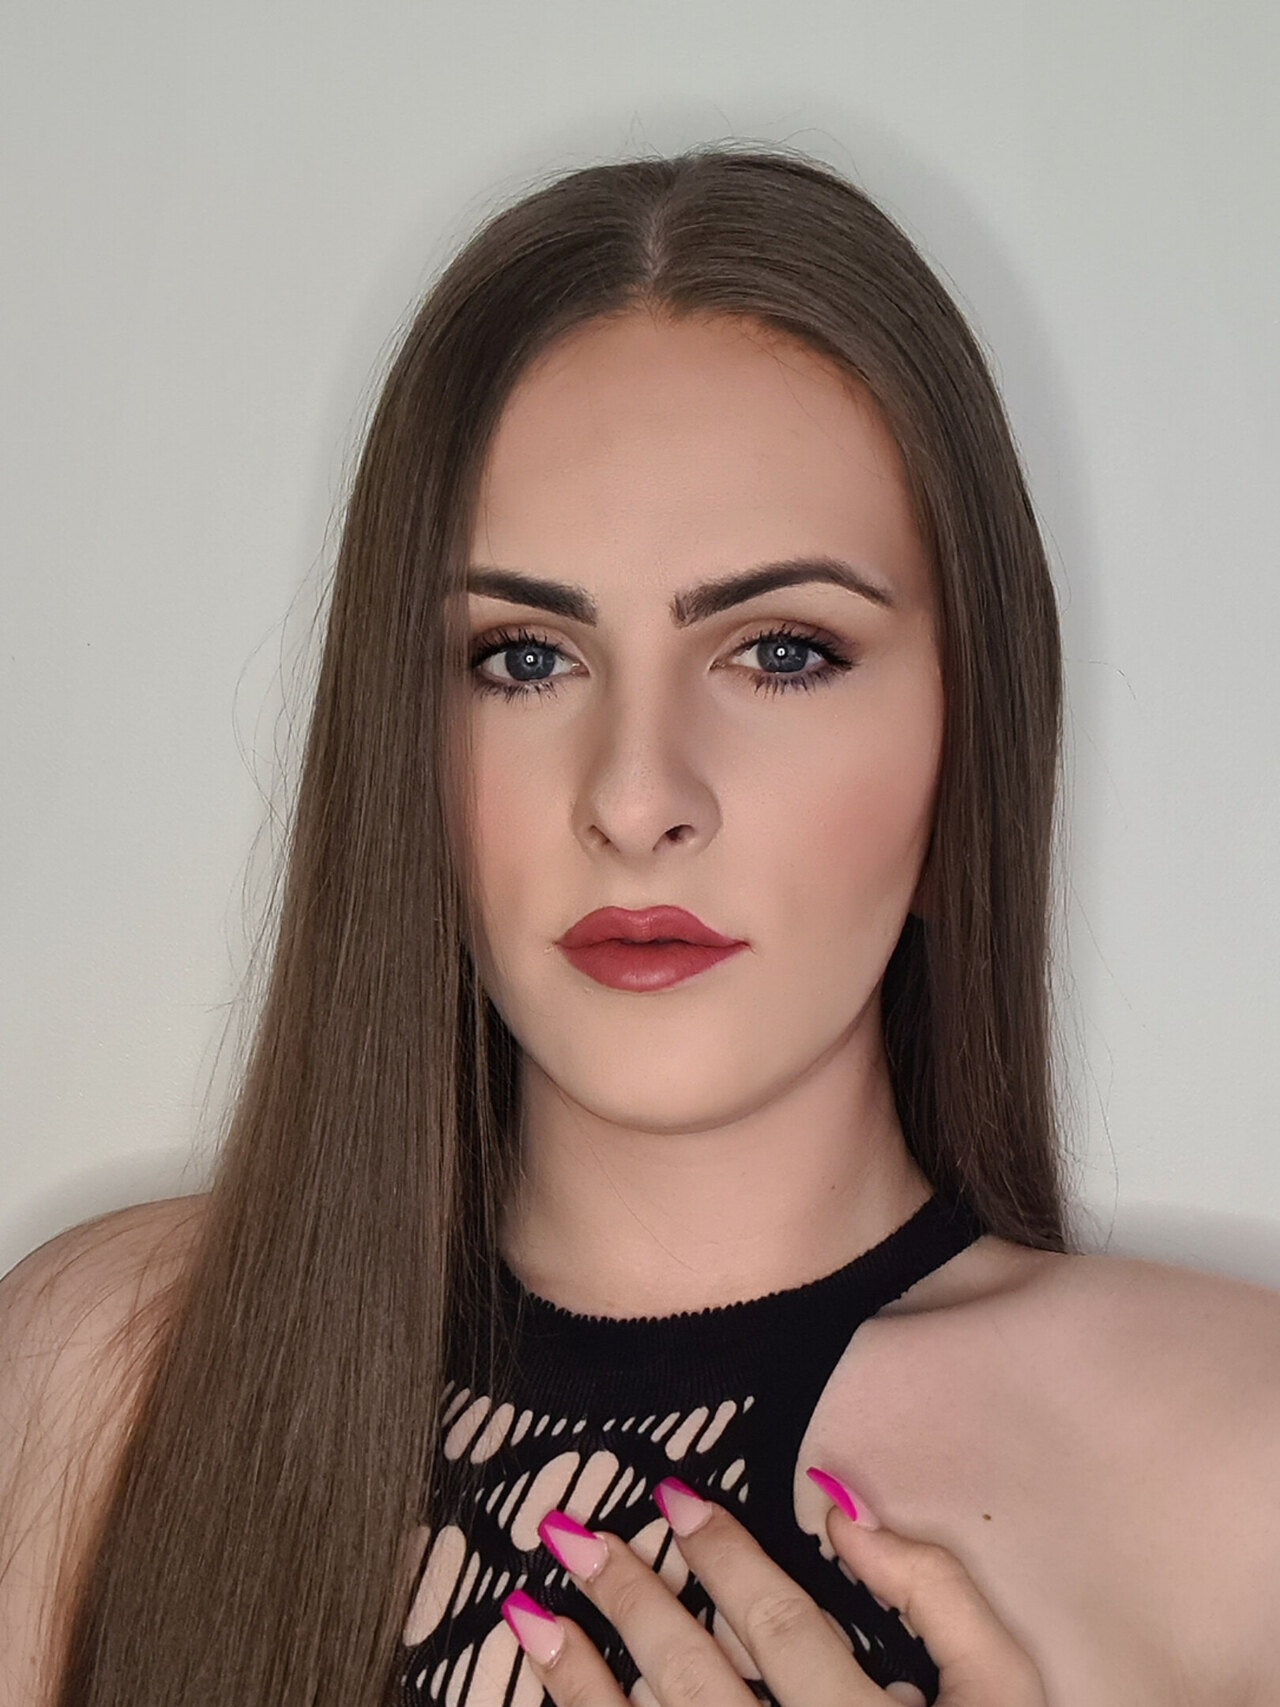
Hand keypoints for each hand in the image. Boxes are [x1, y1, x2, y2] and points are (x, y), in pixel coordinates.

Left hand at [501, 1469, 1045, 1706]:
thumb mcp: (1006, 1695)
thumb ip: (938, 1595)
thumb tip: (841, 1510)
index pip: (781, 1624)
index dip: (723, 1553)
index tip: (669, 1492)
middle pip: (696, 1683)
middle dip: (630, 1601)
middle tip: (569, 1536)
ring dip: (580, 1685)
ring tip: (526, 1617)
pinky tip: (553, 1706)